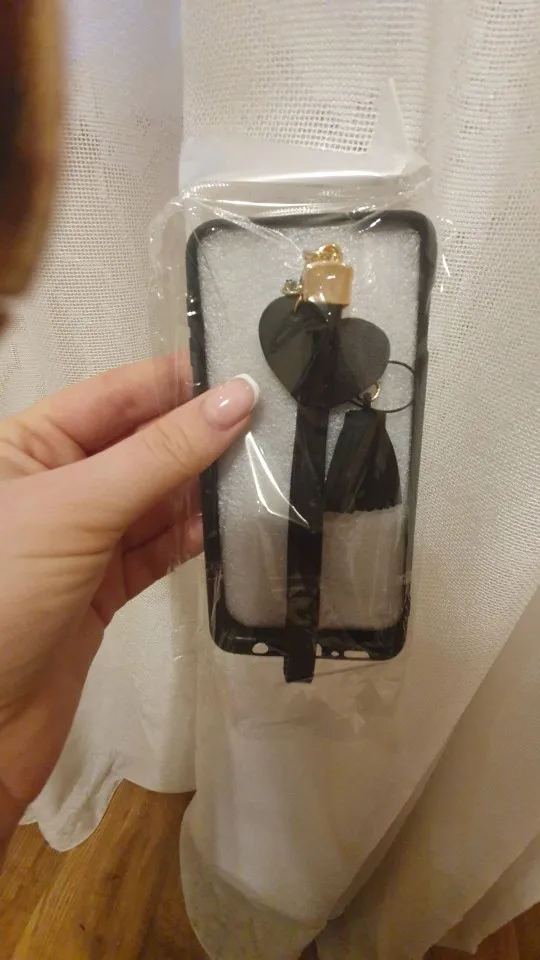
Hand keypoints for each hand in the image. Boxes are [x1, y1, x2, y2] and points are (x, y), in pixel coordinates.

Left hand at [0, 355, 256, 847]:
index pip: (115, 394)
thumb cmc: (4, 594)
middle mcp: (55, 484)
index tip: (246, 369)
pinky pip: (159, 548)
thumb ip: (160, 454)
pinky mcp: (104, 588)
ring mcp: (82, 539)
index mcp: (27, 445)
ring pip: (157, 498)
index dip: (178, 380)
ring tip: (271, 465)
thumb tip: (237, 398)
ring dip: (208, 486)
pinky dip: (198, 536)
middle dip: (202, 433)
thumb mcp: (77, 508)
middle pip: (142, 444)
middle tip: (278, 419)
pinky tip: (240, 521)